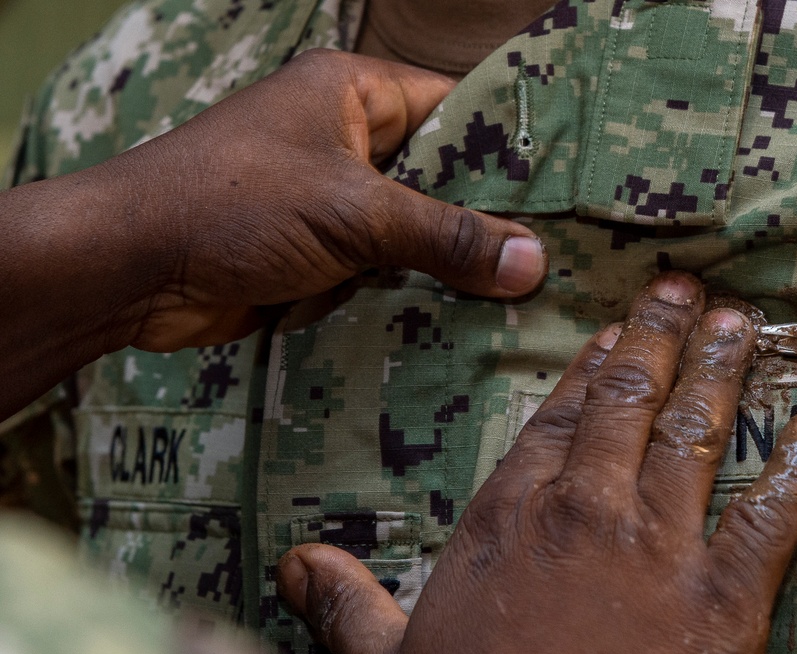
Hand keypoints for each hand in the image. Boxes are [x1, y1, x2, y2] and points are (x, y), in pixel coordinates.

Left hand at [103, 49, 545, 348]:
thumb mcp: (354, 213)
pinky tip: (464, 321)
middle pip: (439, 176)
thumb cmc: (236, 207)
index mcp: (354, 94)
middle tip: (557, 254)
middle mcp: (346, 140)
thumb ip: (446, 235)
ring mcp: (331, 201)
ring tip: (525, 295)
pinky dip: (414, 292)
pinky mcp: (317, 254)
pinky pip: (384, 269)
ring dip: (452, 265)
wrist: (133, 269)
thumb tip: (531, 261)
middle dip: (487, 218)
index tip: (569, 186)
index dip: (510, 144)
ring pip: (414, 230)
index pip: (455, 106)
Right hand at [276, 272, 796, 653]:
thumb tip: (292, 564)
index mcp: (511, 517)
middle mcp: (587, 510)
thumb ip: (343, 601)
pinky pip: (770, 517)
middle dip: (658, 339)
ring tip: (740, 325)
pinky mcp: (724, 599)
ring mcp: (660, 549)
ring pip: (696, 434)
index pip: (555, 419)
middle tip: (682, 291)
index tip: (611, 331)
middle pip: (629, 401)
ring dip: (722, 373)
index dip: (588, 370)